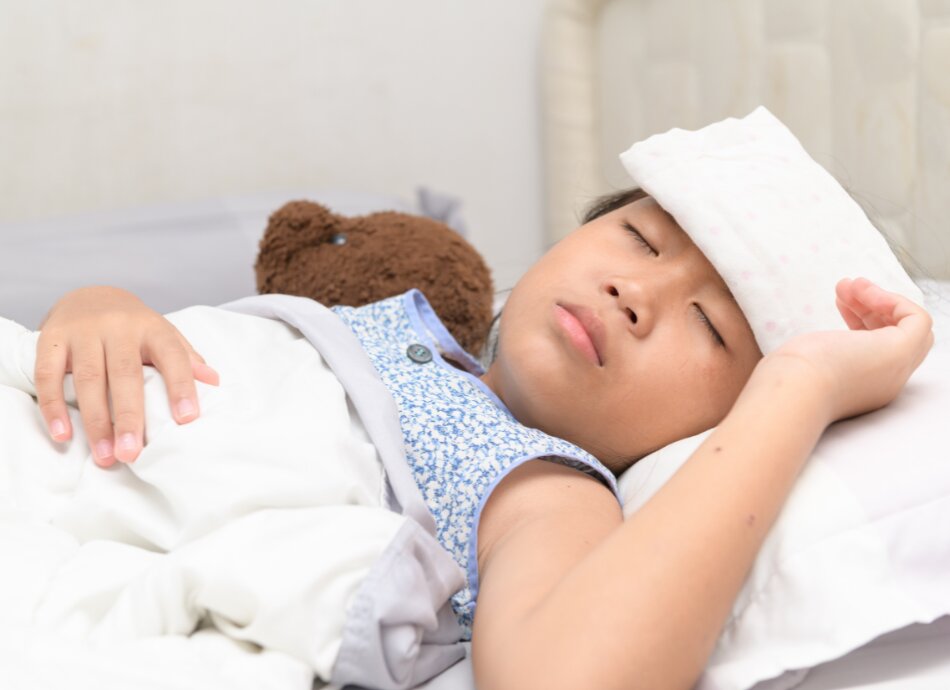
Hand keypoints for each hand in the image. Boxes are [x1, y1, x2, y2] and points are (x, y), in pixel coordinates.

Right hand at [35, 286, 219, 466]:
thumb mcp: (163, 335)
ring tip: (104, 455)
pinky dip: (53, 406)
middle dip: (129, 416)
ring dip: (95, 420)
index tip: (187, 419)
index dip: (181, 386)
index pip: (172, 356)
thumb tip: (213, 382)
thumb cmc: (133, 327)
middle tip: (131, 454)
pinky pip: (48, 374)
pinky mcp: (51, 338)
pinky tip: (62, 434)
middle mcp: (118, 327)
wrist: (88, 295)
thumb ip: (185, 358)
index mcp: (152, 328)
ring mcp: (83, 331)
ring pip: (88, 378)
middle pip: (125, 374)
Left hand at [765, 277, 933, 423]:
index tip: (839, 302)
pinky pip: (918, 319)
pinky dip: (894, 300)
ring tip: (847, 285)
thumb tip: (812, 345)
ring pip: (909, 328)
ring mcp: (895, 370)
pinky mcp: (900, 353)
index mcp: (861, 388)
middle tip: (844, 288)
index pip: (879, 351)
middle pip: (897, 337)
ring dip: (879, 298)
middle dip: (872, 306)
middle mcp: (883, 382)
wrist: (791, 392)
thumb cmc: (787, 379)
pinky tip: (863, 291)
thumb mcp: (806, 362)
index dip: (863, 320)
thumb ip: (819, 354)